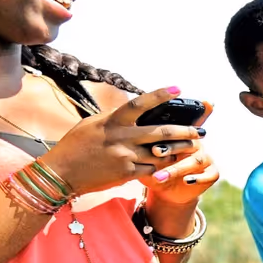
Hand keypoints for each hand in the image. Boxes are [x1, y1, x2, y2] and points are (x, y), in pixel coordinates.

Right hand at [37, 87, 207, 195]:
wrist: (61, 173)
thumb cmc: (75, 145)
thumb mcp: (92, 124)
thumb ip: (114, 117)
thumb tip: (132, 109)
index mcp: (113, 121)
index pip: (141, 104)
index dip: (160, 95)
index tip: (178, 88)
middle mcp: (122, 138)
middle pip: (161, 132)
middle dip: (185, 131)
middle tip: (200, 130)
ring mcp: (125, 157)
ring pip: (161, 153)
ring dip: (179, 151)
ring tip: (192, 148)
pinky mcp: (126, 174)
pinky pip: (152, 169)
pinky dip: (162, 166)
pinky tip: (171, 164)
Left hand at [143, 101, 217, 205]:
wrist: (167, 190)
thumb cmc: (154, 168)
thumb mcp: (144, 157)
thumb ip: (140, 146)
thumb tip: (126, 135)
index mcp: (181, 135)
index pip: (177, 128)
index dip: (169, 130)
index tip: (153, 140)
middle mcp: (196, 143)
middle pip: (187, 141)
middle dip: (171, 147)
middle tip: (155, 151)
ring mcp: (206, 158)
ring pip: (196, 160)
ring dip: (178, 167)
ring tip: (160, 176)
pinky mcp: (212, 173)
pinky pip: (210, 174)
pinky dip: (198, 178)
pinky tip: (186, 181)